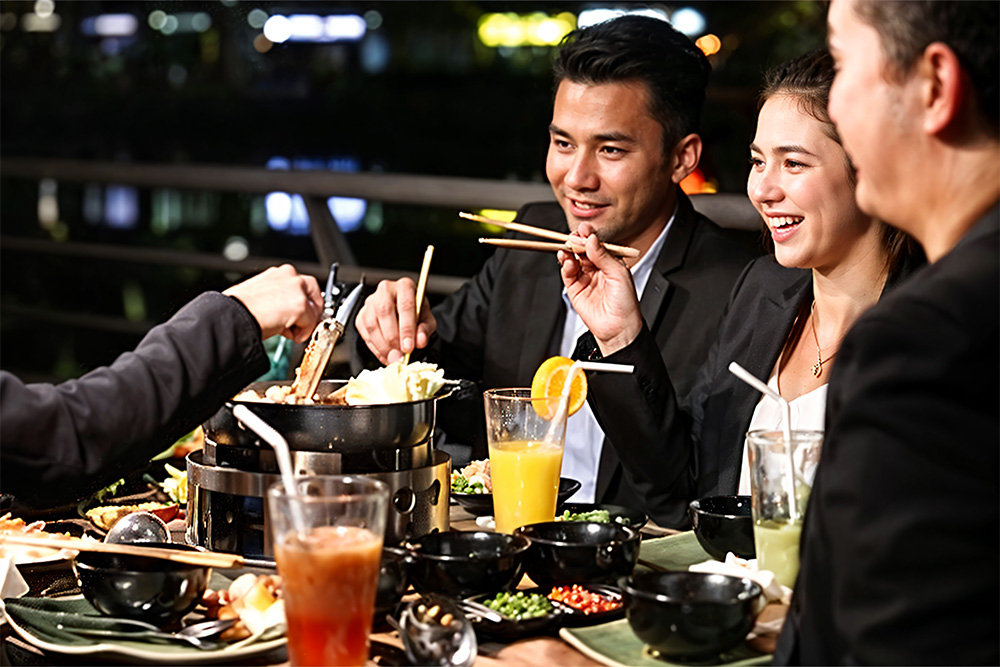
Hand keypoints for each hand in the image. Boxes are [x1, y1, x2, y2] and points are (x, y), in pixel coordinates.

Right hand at [224, 264, 322, 342]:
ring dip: (303, 323)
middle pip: (314, 293)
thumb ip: (279, 298)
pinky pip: (310, 323)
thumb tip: (287, 310)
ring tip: (284, 330)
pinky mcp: (300, 305)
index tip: (299, 315)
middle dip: (310, 311)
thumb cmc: (240, 308)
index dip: (303, 302)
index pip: (302, 285)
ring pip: (313, 310)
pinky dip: (301, 333)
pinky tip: (284, 333)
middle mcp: (290, 276)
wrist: (233, 316)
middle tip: (300, 325)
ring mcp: (297, 289)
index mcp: (279, 273)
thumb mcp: (261, 295)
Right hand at [354, 278, 436, 363]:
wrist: (405, 314)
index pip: (405, 305)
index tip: (409, 346)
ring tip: (394, 358)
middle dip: (392, 337)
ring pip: (372, 324)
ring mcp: (371, 302)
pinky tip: (386, 355)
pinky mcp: (362, 316)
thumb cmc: (416, 313)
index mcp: (405, 286)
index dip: (407, 328)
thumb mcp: (427, 320)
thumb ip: (425, 329)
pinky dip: (375, 348)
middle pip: (384, 312)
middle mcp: (385, 290)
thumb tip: (420, 341)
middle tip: (400, 355)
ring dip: (383, 345)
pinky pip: (365, 333)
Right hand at [558, 223, 642, 355]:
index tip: (584, 229)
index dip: (589, 236)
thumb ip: (603, 255)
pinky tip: (567, 260)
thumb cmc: (625, 303)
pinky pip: (567, 273)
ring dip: (569, 252)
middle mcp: (596, 268)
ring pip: (573, 259)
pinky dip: (565, 265)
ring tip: (568, 249)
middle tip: (573, 237)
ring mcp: (585, 278)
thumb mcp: (618, 273)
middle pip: (582, 250)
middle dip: (577, 242)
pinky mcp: (575, 289)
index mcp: (610, 262)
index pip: (596, 244)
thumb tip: (591, 239)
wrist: (618, 327)